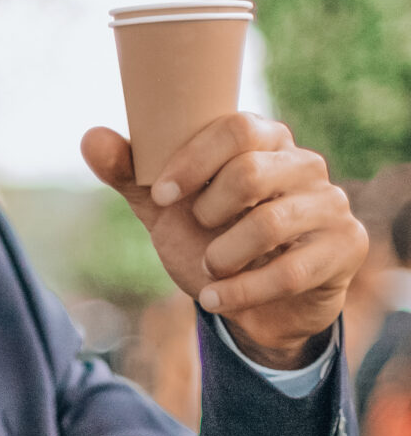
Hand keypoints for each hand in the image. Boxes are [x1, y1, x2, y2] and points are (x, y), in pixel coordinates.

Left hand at [82, 113, 366, 369]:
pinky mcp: (345, 246)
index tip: (162, 194)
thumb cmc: (213, 244)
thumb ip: (134, 176)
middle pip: (252, 171)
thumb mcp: (169, 212)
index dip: (193, 160)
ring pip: (270, 223)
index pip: (235, 127)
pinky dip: (241, 292)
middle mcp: (304, 164)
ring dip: (223, 256)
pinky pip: (290, 271)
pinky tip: (215, 300)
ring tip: (210, 270)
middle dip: (209, 212)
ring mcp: (330, 203)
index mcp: (266, 140)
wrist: (254, 308)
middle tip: (199, 234)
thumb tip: (89, 137)